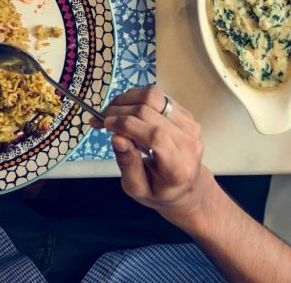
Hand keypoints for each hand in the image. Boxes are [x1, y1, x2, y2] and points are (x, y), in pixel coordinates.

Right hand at [103, 86, 213, 231]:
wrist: (187, 186)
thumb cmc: (160, 192)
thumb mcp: (138, 189)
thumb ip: (128, 163)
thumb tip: (116, 137)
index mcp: (178, 166)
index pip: (154, 135)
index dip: (127, 124)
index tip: (104, 123)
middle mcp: (189, 141)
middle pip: (153, 111)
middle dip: (121, 109)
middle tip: (100, 117)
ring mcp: (191, 125)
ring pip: (157, 97)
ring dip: (129, 99)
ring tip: (111, 110)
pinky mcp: (188, 115)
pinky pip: (161, 97)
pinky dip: (139, 98)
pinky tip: (125, 108)